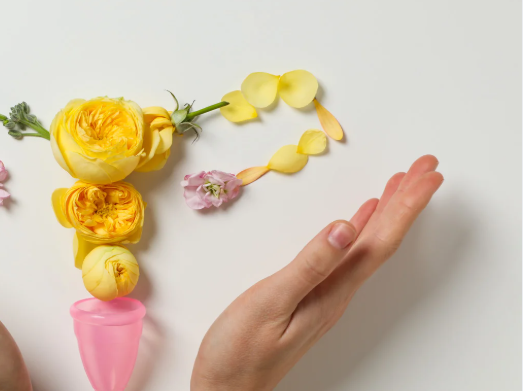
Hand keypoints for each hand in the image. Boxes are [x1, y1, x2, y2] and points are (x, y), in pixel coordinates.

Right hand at [191, 155, 443, 389]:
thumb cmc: (239, 352)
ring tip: (402, 183)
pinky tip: (359, 220)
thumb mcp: (270, 302)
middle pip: (382, 241)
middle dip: (407, 201)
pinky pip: (347, 256)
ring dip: (388, 213)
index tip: (427, 175)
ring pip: (367, 246)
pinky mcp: (311, 298)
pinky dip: (358, 231)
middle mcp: (337, 293)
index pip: (379, 241)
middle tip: (426, 166)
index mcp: (332, 291)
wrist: (226, 388)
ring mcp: (325, 296)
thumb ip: (309, 265)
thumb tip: (345, 226)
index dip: (406, 206)